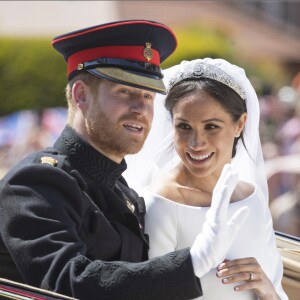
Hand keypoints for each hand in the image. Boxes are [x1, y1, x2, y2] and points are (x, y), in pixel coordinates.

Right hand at [190, 163, 248, 277]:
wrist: (206, 257)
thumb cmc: (216, 244)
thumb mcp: (231, 230)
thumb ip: (238, 219)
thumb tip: (246, 208)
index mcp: (218, 212)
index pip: (223, 194)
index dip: (228, 182)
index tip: (232, 171)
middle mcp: (215, 212)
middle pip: (220, 191)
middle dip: (226, 177)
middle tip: (229, 165)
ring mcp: (214, 216)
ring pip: (219, 196)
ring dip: (225, 182)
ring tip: (230, 171)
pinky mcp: (215, 223)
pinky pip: (219, 206)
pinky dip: (222, 195)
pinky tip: (226, 186)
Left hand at [217, 258, 279, 299]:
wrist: (267, 288)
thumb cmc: (253, 276)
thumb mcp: (246, 269)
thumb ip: (236, 265)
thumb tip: (222, 262)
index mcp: (251, 260)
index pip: (236, 261)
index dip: (227, 264)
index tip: (218, 268)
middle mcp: (256, 266)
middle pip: (238, 268)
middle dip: (227, 271)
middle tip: (218, 275)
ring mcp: (259, 275)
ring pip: (243, 275)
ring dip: (231, 279)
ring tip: (223, 281)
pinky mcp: (261, 284)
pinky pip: (249, 285)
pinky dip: (241, 286)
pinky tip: (234, 289)